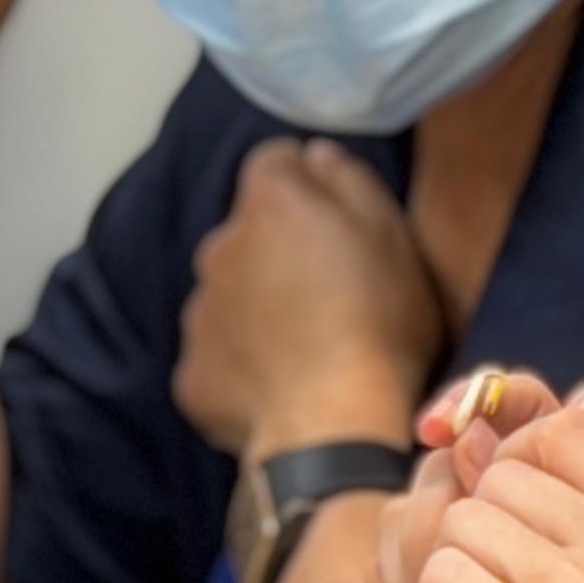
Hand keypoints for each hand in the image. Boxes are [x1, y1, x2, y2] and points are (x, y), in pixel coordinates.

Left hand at [173, 138, 443, 457]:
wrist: (334, 427)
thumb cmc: (378, 325)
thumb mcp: (393, 237)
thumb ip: (349, 181)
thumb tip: (314, 155)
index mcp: (269, 204)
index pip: (274, 163)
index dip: (308, 186)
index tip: (337, 222)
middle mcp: (218, 247)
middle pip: (247, 234)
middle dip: (279, 252)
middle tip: (330, 295)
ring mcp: (197, 313)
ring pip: (228, 295)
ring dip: (257, 309)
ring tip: (307, 349)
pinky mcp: (190, 374)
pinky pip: (218, 356)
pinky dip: (242, 366)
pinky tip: (282, 387)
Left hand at [372, 398, 583, 582]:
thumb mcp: (559, 581)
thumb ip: (543, 486)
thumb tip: (543, 390)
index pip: (568, 426)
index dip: (505, 442)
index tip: (478, 483)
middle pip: (498, 466)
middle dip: (463, 531)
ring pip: (454, 514)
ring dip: (438, 577)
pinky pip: (430, 568)